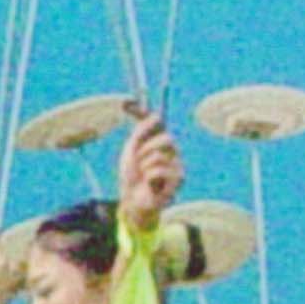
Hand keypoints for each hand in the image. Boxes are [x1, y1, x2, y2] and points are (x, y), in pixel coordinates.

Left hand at [117, 109, 182, 233]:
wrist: (132, 200)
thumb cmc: (132, 177)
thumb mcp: (132, 151)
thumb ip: (141, 131)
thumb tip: (155, 114)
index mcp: (160, 142)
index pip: (156, 123)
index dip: (141, 112)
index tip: (125, 104)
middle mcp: (172, 151)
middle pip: (165, 138)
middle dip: (146, 150)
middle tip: (139, 162)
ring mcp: (177, 164)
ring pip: (159, 155)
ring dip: (145, 167)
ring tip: (144, 177)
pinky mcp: (179, 178)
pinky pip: (159, 169)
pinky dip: (149, 177)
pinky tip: (150, 185)